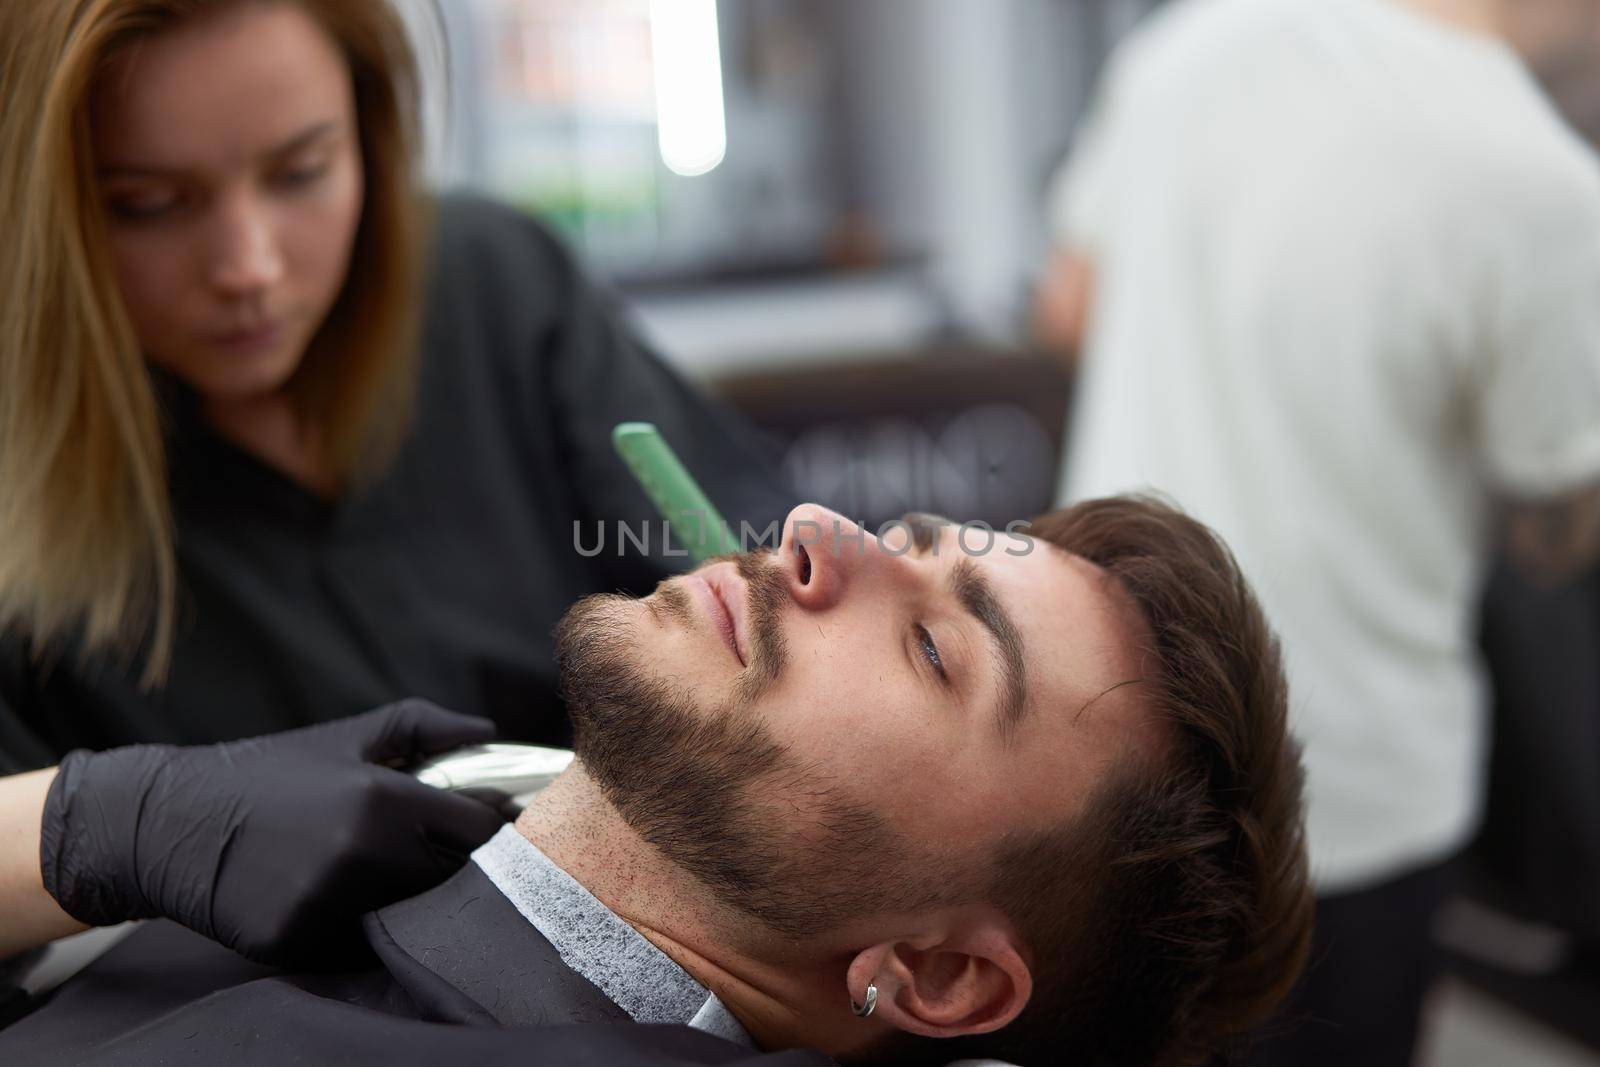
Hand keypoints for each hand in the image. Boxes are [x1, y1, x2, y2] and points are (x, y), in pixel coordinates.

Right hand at [38, 699, 506, 967]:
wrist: (169, 822)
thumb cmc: (268, 772)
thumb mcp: (344, 737)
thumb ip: (423, 728)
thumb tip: (488, 734)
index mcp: (382, 798)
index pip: (480, 834)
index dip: (494, 835)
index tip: (492, 832)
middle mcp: (361, 853)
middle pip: (454, 881)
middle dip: (457, 871)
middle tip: (437, 858)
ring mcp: (328, 903)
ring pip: (412, 917)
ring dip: (414, 903)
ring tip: (387, 877)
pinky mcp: (296, 941)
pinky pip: (360, 946)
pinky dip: (363, 931)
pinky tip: (343, 904)